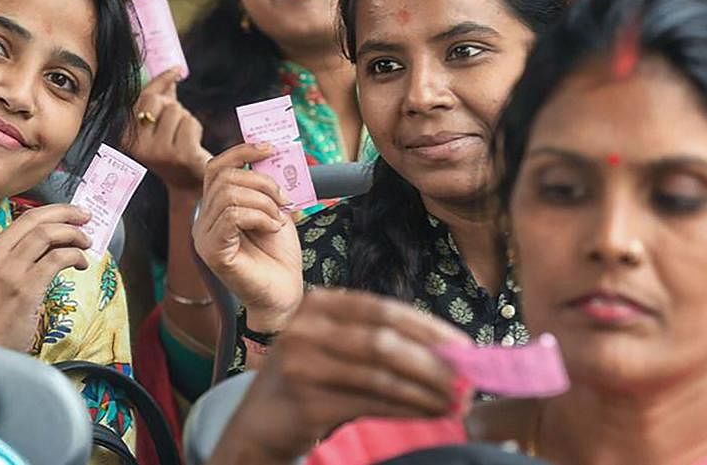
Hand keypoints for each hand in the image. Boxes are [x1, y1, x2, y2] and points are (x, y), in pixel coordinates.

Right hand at [0, 204, 90, 352]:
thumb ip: (19, 259)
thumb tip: (56, 241)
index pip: (24, 219)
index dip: (53, 212)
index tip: (72, 214)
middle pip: (36, 220)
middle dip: (66, 213)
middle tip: (86, 217)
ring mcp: (9, 272)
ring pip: (47, 234)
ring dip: (73, 234)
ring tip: (86, 243)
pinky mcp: (25, 289)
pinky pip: (57, 259)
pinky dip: (74, 255)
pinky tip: (81, 264)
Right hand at [125, 69, 211, 191]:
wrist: (188, 183)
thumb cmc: (174, 149)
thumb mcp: (161, 124)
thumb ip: (162, 98)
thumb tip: (170, 71)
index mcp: (127, 137)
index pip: (143, 98)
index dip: (161, 81)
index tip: (176, 70)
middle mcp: (138, 146)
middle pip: (159, 102)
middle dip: (173, 107)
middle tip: (176, 124)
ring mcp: (158, 152)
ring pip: (177, 112)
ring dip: (185, 120)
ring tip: (182, 138)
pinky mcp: (179, 155)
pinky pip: (190, 123)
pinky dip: (195, 129)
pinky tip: (192, 144)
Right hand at [193, 143, 301, 330]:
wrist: (284, 295)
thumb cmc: (279, 257)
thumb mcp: (274, 210)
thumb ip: (265, 186)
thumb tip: (267, 154)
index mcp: (215, 209)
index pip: (215, 168)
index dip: (240, 152)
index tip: (269, 148)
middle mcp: (203, 221)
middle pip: (223, 178)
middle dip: (261, 181)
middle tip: (284, 199)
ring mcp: (204, 238)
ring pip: (228, 195)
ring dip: (264, 202)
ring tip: (279, 219)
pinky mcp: (213, 252)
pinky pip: (232, 216)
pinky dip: (259, 216)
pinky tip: (273, 229)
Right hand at [216, 289, 471, 462]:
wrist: (259, 422)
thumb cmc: (307, 381)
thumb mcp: (330, 344)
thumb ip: (374, 338)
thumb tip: (448, 350)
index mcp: (316, 305)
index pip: (383, 309)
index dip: (428, 328)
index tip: (465, 347)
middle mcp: (305, 328)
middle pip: (384, 341)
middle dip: (434, 363)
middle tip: (468, 381)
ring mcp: (302, 365)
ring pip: (381, 375)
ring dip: (426, 391)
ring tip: (455, 402)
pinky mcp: (307, 402)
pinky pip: (371, 404)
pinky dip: (407, 410)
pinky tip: (430, 415)